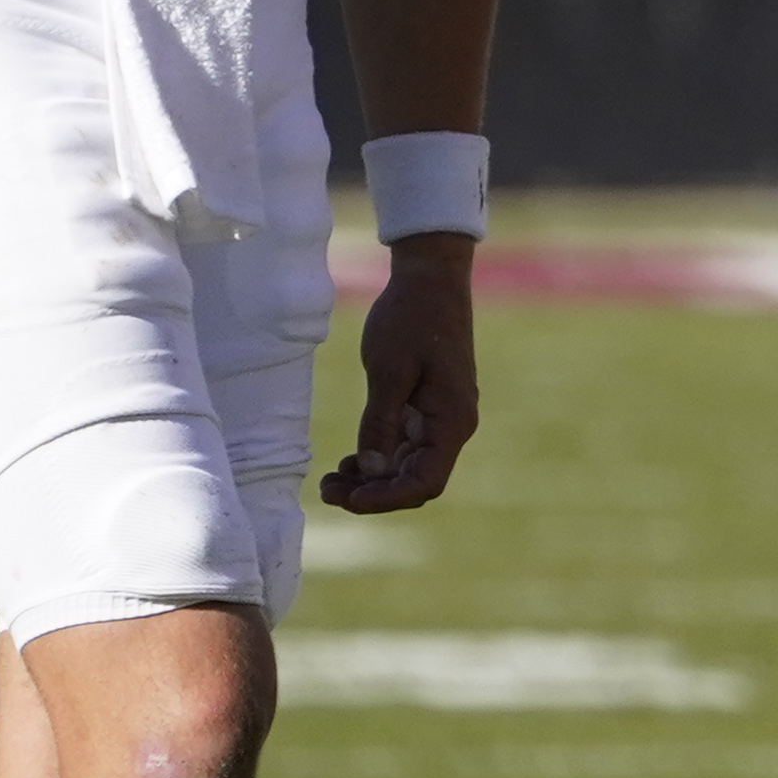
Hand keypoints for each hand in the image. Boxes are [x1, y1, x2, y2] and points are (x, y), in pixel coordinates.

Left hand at [325, 236, 481, 511]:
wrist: (430, 278)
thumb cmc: (411, 318)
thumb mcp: (388, 371)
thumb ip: (380, 425)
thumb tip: (373, 472)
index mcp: (452, 421)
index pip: (424, 482)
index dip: (386, 499)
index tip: (349, 500)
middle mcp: (452, 426)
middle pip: (415, 480)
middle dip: (372, 492)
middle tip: (326, 490)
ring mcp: (441, 418)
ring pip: (408, 467)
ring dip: (372, 479)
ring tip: (330, 480)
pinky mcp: (428, 407)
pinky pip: (405, 447)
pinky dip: (378, 458)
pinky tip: (349, 460)